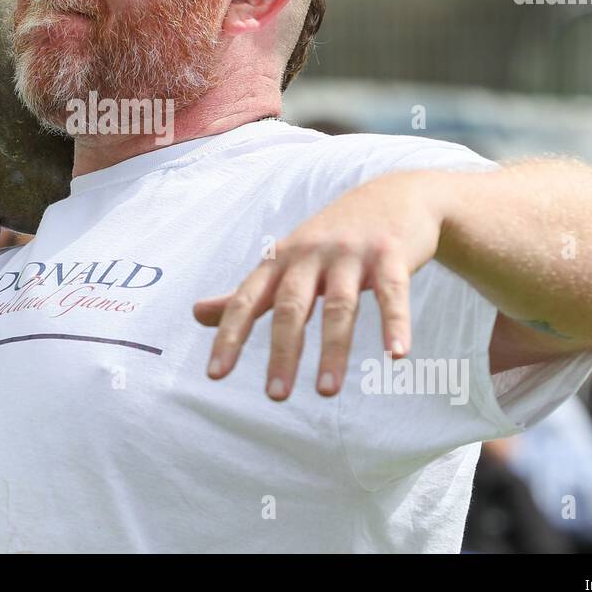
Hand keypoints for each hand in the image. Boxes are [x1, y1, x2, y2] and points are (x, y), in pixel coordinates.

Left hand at [192, 171, 445, 400]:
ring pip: (339, 306)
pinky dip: (394, 324)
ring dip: (333, 351)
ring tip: (326, 393)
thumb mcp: (285, 260)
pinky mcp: (391, 254)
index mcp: (280, 260)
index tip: (215, 375)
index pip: (246, 300)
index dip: (229, 336)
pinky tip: (397, 356)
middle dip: (282, 352)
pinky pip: (392, 293)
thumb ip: (247, 293)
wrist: (395, 194)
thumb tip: (195, 314)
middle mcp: (310, 254)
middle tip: (275, 396)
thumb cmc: (332, 237)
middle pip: (291, 306)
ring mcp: (351, 253)